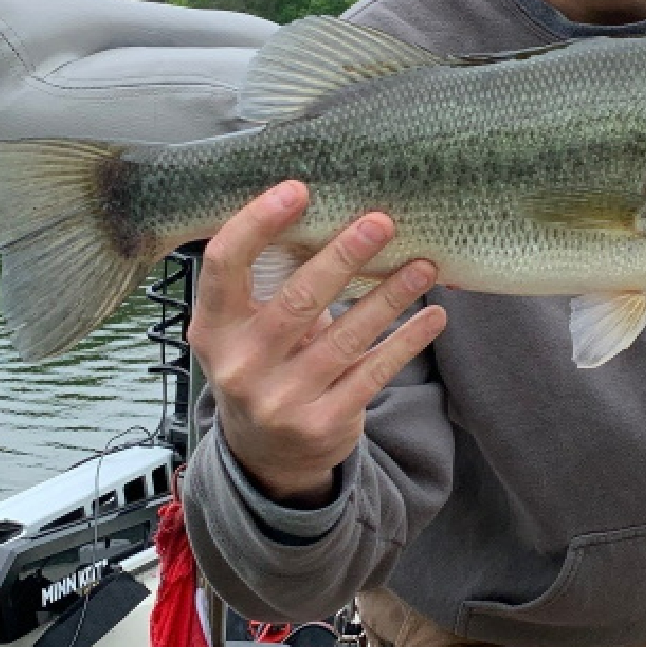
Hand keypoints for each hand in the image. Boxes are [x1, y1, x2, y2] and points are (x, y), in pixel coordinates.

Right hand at [187, 181, 446, 505]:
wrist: (266, 456)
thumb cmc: (263, 367)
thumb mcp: (245, 331)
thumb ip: (271, 285)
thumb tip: (333, 215)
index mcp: (213, 329)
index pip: (225, 265)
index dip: (257, 223)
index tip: (297, 189)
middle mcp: (240, 366)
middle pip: (297, 299)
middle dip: (343, 256)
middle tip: (381, 222)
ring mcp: (279, 400)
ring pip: (345, 336)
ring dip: (390, 296)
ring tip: (424, 265)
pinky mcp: (322, 424)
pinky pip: (373, 372)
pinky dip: (406, 340)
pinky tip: (432, 315)